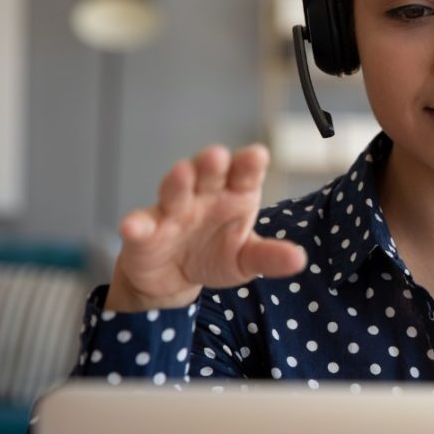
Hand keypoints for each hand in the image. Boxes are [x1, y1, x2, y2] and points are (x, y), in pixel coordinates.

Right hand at [104, 144, 306, 311]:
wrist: (175, 278)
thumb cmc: (217, 255)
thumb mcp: (247, 260)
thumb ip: (270, 257)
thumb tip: (300, 260)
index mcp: (235, 195)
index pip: (245, 173)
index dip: (249, 163)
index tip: (257, 155)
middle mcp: (204, 195)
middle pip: (209, 173)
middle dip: (212, 162)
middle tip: (218, 155)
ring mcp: (173, 210)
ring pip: (175, 190)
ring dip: (177, 181)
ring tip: (181, 172)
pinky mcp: (145, 231)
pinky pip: (140, 225)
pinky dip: (136, 225)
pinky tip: (133, 227)